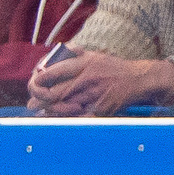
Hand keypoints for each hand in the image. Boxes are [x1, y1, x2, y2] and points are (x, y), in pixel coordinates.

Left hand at [28, 48, 173, 115]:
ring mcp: (96, 94)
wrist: (141, 78)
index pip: (52, 72)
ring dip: (51, 111)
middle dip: (40, 101)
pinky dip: (67, 119)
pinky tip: (61, 118)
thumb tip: (45, 62)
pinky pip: (79, 117)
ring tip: (43, 111)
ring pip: (64, 107)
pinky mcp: (102, 108)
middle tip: (33, 105)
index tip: (34, 85)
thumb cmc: (112, 68)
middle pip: (55, 93)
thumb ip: (70, 55)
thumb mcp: (93, 55)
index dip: (38, 81)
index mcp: (84, 63)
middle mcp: (88, 78)